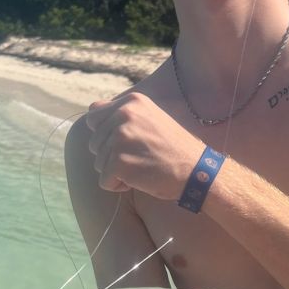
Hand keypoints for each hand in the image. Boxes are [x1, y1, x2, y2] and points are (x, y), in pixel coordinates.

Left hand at [85, 93, 202, 195]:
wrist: (196, 171)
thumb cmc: (174, 150)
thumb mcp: (151, 119)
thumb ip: (124, 115)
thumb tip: (91, 116)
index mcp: (131, 102)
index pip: (94, 116)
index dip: (105, 134)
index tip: (128, 144)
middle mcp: (123, 115)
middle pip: (94, 143)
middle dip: (112, 156)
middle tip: (140, 158)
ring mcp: (120, 138)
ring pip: (99, 162)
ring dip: (116, 171)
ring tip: (143, 168)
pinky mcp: (119, 162)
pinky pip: (104, 181)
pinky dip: (118, 186)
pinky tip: (140, 180)